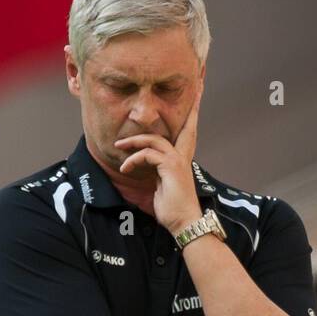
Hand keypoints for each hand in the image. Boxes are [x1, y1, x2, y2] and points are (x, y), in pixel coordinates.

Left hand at [114, 85, 203, 235]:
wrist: (184, 224)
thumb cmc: (173, 211)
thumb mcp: (162, 188)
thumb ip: (157, 175)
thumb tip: (146, 170)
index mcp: (182, 161)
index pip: (188, 134)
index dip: (193, 116)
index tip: (198, 98)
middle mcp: (182, 158)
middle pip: (185, 127)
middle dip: (190, 110)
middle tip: (195, 92)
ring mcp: (177, 161)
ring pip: (154, 140)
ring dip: (134, 141)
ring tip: (118, 146)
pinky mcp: (171, 167)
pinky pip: (148, 154)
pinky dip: (133, 159)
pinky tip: (124, 169)